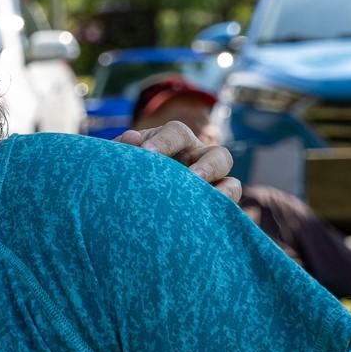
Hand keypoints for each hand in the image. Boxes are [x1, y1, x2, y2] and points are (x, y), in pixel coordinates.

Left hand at [116, 121, 240, 202]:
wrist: (122, 206)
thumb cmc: (122, 176)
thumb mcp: (119, 162)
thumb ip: (122, 151)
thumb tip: (132, 139)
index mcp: (174, 142)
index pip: (177, 133)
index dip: (164, 141)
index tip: (145, 153)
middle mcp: (198, 159)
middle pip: (216, 154)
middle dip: (206, 165)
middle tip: (190, 176)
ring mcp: (210, 184)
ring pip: (231, 182)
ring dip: (222, 190)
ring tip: (203, 201)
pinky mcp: (213, 207)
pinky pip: (227, 208)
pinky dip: (222, 209)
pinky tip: (204, 219)